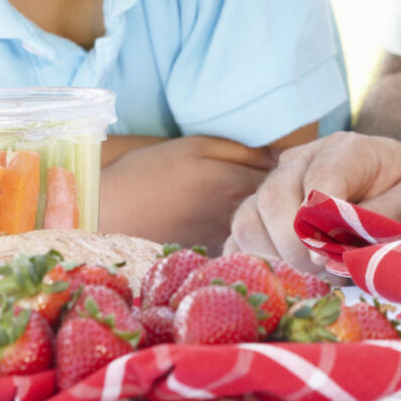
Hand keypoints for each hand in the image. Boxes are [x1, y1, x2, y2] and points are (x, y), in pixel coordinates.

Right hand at [97, 135, 278, 252]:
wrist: (105, 211)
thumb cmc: (148, 171)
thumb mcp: (196, 146)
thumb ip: (242, 152)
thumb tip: (282, 156)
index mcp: (234, 183)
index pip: (285, 181)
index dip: (292, 174)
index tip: (295, 167)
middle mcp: (234, 216)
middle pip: (278, 209)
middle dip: (286, 198)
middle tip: (287, 186)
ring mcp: (222, 239)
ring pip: (262, 230)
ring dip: (269, 219)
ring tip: (267, 205)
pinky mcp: (208, 255)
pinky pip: (241, 246)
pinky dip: (248, 237)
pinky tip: (243, 226)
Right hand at [225, 131, 400, 268]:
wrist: (398, 194)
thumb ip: (382, 218)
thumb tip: (333, 247)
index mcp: (347, 149)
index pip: (320, 179)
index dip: (322, 221)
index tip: (333, 254)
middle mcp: (302, 160)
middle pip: (273, 197)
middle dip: (296, 244)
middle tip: (322, 269)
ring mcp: (275, 185)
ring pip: (247, 219)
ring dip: (274, 256)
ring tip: (309, 272)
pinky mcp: (260, 215)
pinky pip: (236, 240)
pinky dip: (253, 264)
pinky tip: (284, 276)